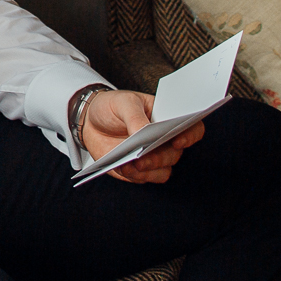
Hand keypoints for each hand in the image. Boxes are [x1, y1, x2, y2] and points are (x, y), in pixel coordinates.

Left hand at [80, 89, 203, 183]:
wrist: (89, 119)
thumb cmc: (112, 106)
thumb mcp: (123, 103)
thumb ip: (134, 116)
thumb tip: (143, 133)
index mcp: (167, 119)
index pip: (191, 128)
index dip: (190, 135)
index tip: (178, 140)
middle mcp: (165, 141)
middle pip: (175, 154)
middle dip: (159, 157)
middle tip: (143, 157)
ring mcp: (153, 157)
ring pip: (163, 171)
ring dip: (148, 171)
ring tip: (131, 164)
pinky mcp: (139, 170)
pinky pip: (143, 178)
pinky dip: (134, 175)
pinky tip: (122, 167)